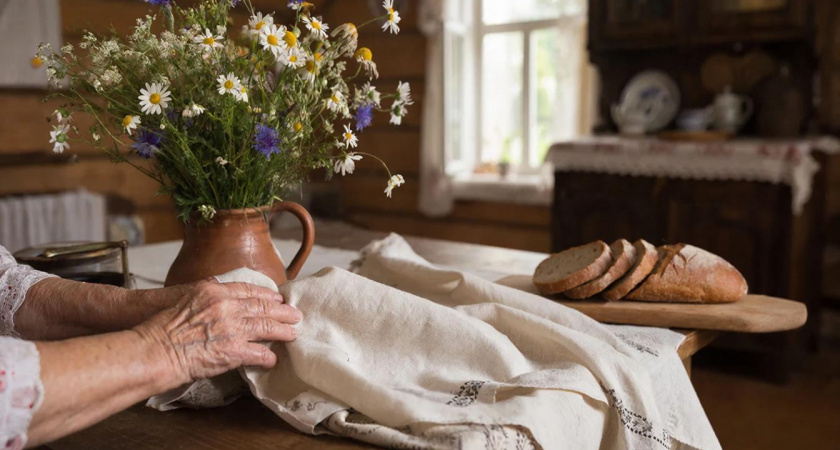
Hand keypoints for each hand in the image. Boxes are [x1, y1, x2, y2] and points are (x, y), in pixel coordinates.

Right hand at [134, 280, 301, 383]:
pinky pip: (259, 353)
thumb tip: (216, 283)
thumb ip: (205, 290)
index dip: (266, 295)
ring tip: (293, 334)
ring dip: (283, 332)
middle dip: (282, 312)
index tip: (277, 298)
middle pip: (263, 307)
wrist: (155, 350)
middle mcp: (227, 306)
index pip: (248, 290)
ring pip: (267, 328)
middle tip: (295, 314)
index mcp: (214, 291)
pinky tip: (273, 359)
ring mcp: (232, 328)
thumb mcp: (184, 296)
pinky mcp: (234, 351)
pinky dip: (267, 357)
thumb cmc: (163, 326)